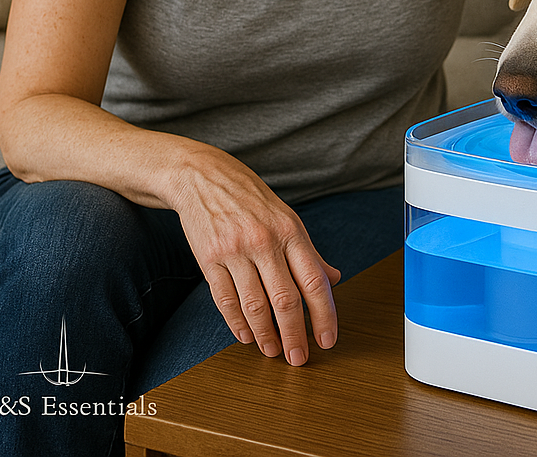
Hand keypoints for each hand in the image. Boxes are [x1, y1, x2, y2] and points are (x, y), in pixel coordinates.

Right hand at [172, 147, 340, 364]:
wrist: (204, 177)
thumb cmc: (251, 199)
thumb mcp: (287, 218)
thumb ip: (309, 252)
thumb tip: (332, 279)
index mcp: (290, 231)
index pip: (313, 281)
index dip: (324, 315)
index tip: (328, 339)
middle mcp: (265, 241)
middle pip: (285, 300)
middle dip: (295, 335)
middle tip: (299, 358)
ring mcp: (235, 251)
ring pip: (255, 305)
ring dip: (266, 335)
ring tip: (273, 350)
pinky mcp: (209, 259)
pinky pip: (225, 300)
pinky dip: (237, 323)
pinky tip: (246, 335)